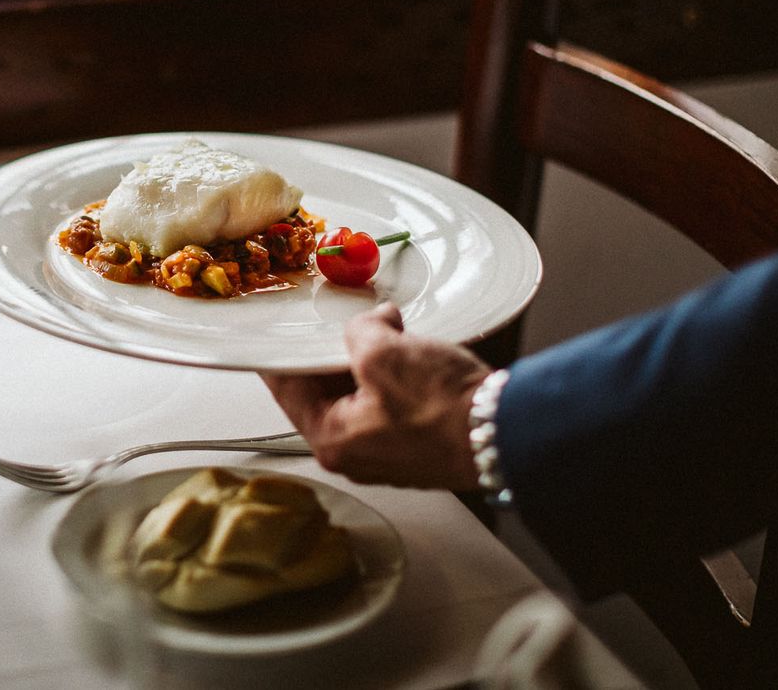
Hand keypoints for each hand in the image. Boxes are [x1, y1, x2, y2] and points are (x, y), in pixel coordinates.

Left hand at [261, 302, 491, 489]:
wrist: (507, 431)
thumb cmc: (445, 408)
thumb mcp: (384, 353)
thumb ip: (358, 331)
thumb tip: (368, 324)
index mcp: (332, 440)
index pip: (287, 389)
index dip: (280, 355)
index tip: (270, 338)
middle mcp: (354, 455)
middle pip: (325, 390)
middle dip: (335, 351)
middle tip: (341, 322)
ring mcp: (386, 452)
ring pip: (361, 393)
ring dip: (371, 359)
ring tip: (386, 332)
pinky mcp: (415, 443)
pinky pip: (390, 401)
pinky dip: (394, 374)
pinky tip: (411, 351)